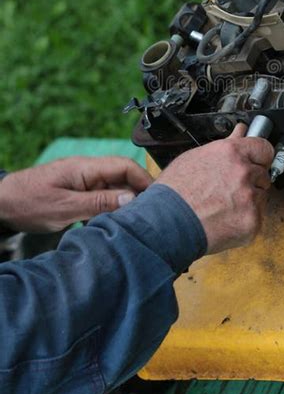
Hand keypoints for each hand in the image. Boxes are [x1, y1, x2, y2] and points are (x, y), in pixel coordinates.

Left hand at [0, 157, 152, 232]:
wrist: (1, 203)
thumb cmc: (27, 202)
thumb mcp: (64, 207)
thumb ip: (98, 203)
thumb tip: (130, 199)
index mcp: (86, 168)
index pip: (125, 166)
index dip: (145, 180)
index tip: (158, 199)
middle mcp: (88, 172)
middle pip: (123, 179)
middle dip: (138, 195)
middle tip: (149, 217)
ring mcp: (83, 182)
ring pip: (113, 191)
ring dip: (123, 206)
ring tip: (133, 225)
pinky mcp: (78, 193)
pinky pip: (101, 199)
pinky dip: (109, 211)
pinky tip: (111, 227)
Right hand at [157, 124, 273, 253]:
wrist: (166, 223)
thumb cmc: (174, 192)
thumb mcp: (195, 158)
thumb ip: (225, 146)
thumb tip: (240, 132)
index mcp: (231, 152)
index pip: (265, 148)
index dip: (260, 156)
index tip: (256, 161)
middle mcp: (244, 172)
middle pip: (262, 173)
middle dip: (250, 180)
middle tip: (229, 189)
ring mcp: (249, 197)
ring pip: (260, 196)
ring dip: (248, 200)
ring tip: (222, 206)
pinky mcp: (252, 220)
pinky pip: (256, 217)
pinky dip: (244, 220)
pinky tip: (224, 219)